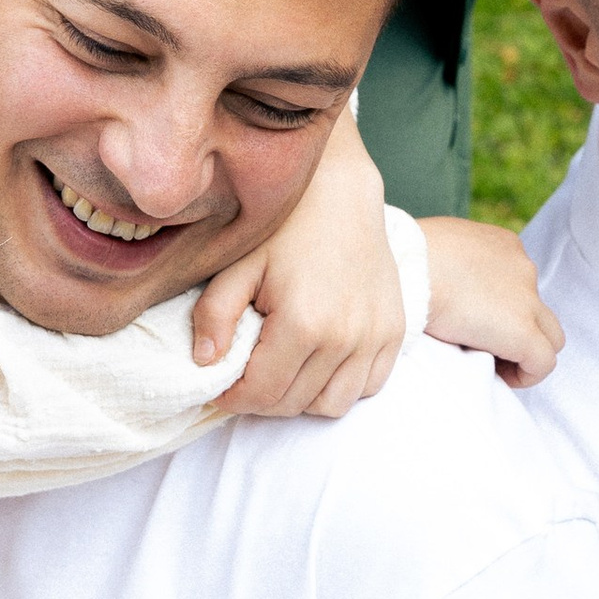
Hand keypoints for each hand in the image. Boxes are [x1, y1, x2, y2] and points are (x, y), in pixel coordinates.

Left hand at [197, 113, 403, 420]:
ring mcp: (375, 338)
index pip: (261, 393)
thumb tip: (203, 362)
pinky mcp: (394, 333)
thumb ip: (215, 314)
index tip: (218, 389)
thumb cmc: (285, 226)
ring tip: (280, 371)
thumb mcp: (238, 263)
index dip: (232, 399)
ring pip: (331, 404)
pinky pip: (366, 387)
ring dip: (301, 398)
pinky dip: (338, 385)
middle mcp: (345, 338)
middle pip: (293, 403)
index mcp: (303, 323)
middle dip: (260, 399)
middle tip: (243, 378)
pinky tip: (317, 362)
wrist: (343, 194)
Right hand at [417, 220, 564, 388]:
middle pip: (538, 310)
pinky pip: (543, 363)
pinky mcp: (523, 332)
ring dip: (522, 353)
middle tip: (483, 347)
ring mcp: (527, 300)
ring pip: (549, 336)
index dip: (500, 310)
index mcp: (503, 245)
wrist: (406, 269)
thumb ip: (452, 265)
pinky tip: (496, 376)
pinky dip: (525, 375)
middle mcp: (522, 268)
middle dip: (518, 332)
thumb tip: (441, 285)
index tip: (472, 324)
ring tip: (489, 364)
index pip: (517, 284)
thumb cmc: (403, 260)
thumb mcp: (436, 251)